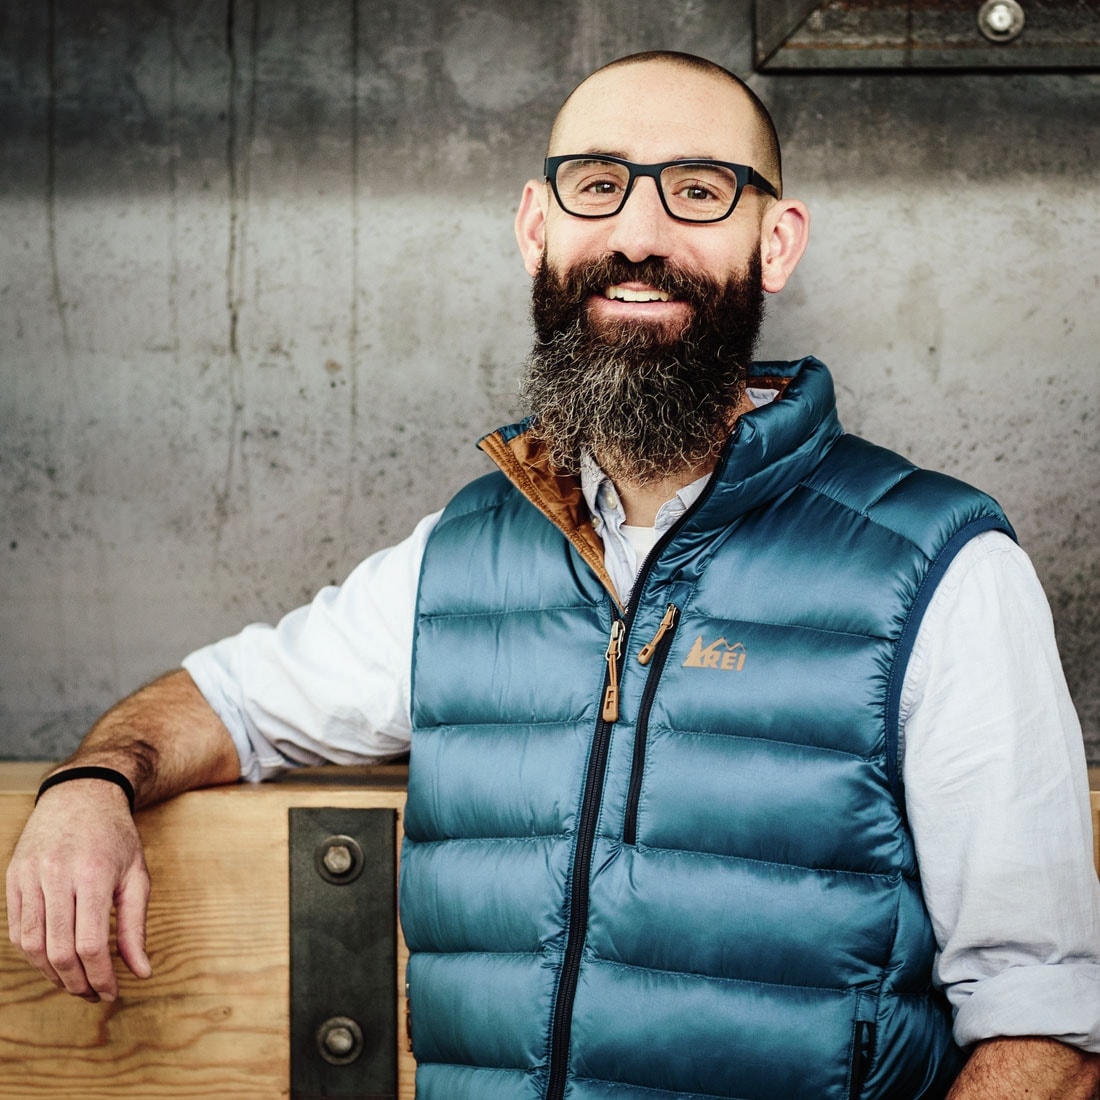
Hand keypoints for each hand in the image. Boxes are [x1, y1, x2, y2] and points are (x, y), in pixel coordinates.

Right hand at [5, 778, 151, 1001]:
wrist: (81, 794)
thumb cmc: (115, 837)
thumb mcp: (137, 875)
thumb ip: (136, 925)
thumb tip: (142, 972)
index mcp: (94, 874)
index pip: (90, 945)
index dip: (100, 977)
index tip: (111, 993)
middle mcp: (57, 876)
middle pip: (59, 950)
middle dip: (77, 982)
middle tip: (93, 994)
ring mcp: (30, 876)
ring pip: (32, 945)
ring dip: (52, 974)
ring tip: (74, 982)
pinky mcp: (13, 878)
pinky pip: (18, 929)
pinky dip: (34, 953)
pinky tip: (54, 960)